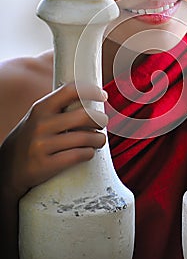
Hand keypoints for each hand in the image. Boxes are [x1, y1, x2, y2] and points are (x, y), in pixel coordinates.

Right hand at [0, 82, 107, 200]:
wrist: (7, 167)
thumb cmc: (31, 138)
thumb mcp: (38, 117)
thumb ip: (58, 107)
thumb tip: (90, 97)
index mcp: (41, 108)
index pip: (70, 91)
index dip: (91, 91)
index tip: (103, 96)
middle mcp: (41, 124)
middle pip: (84, 116)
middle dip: (100, 119)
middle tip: (103, 122)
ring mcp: (42, 145)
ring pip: (85, 138)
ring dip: (99, 139)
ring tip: (99, 140)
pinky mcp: (45, 165)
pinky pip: (78, 156)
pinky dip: (89, 153)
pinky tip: (89, 152)